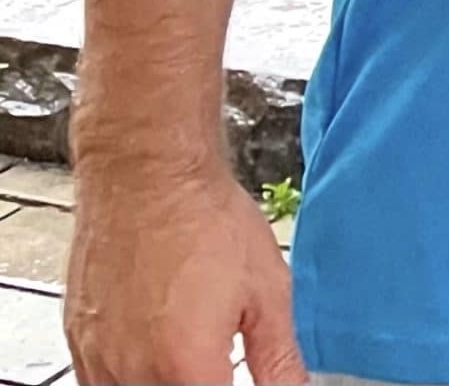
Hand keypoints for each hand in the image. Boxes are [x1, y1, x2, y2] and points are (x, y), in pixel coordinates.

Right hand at [66, 161, 305, 384]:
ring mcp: (99, 363)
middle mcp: (133, 376)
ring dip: (167, 381)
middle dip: (202, 381)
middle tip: (218, 357)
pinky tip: (155, 345)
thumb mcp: (267, 288)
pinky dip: (129, 376)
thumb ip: (277, 357)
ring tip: (189, 342)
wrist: (147, 175)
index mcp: (187, 370)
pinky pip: (101, 383)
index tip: (237, 375)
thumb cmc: (207, 220)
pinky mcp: (78, 346)